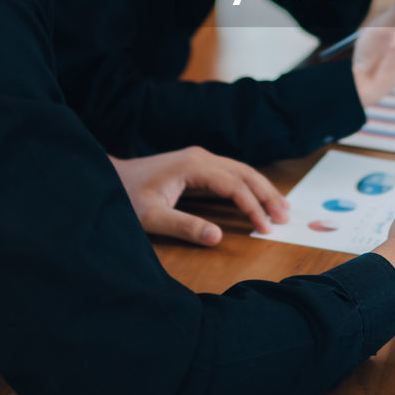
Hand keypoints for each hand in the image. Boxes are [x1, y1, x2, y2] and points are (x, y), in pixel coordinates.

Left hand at [107, 147, 289, 245]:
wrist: (109, 178)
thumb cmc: (126, 197)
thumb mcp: (152, 217)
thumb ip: (185, 227)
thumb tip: (218, 238)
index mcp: (194, 165)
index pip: (234, 185)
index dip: (253, 207)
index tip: (267, 228)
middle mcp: (201, 157)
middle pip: (245, 173)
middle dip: (267, 195)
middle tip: (286, 218)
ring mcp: (200, 158)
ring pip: (241, 170)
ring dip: (262, 189)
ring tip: (282, 209)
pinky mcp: (198, 164)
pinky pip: (232, 173)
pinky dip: (249, 185)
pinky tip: (259, 197)